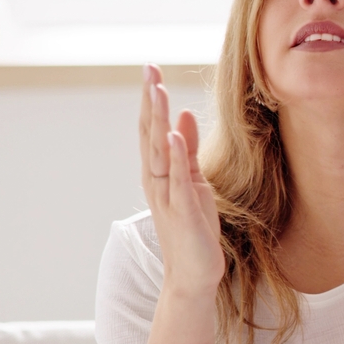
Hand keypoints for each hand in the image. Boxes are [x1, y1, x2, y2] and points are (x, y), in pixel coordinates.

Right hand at [139, 64, 224, 298]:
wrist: (194, 274)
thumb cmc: (194, 228)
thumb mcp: (194, 181)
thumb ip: (188, 150)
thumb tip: (183, 115)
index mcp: (159, 172)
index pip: (152, 130)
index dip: (151, 101)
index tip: (152, 70)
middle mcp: (156, 180)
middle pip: (150, 134)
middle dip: (150, 102)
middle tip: (149, 69)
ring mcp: (167, 195)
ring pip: (159, 151)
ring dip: (159, 121)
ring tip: (159, 91)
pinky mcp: (183, 210)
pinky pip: (177, 179)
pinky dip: (175, 157)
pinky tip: (174, 135)